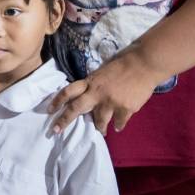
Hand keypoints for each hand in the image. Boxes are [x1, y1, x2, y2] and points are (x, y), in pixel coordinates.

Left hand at [48, 47, 165, 134]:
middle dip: (64, 121)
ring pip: (99, 121)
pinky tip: (119, 125)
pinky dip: (118, 125)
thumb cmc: (124, 63)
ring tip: (101, 131)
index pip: (69, 91)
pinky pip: (119, 123)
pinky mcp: (125, 109)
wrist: (145, 64)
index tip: (49, 110)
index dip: (57, 100)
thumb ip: (95, 84)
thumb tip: (88, 97)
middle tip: (55, 130)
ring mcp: (111, 102)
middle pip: (76, 109)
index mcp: (91, 81)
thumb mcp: (104, 71)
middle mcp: (98, 93)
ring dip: (100, 127)